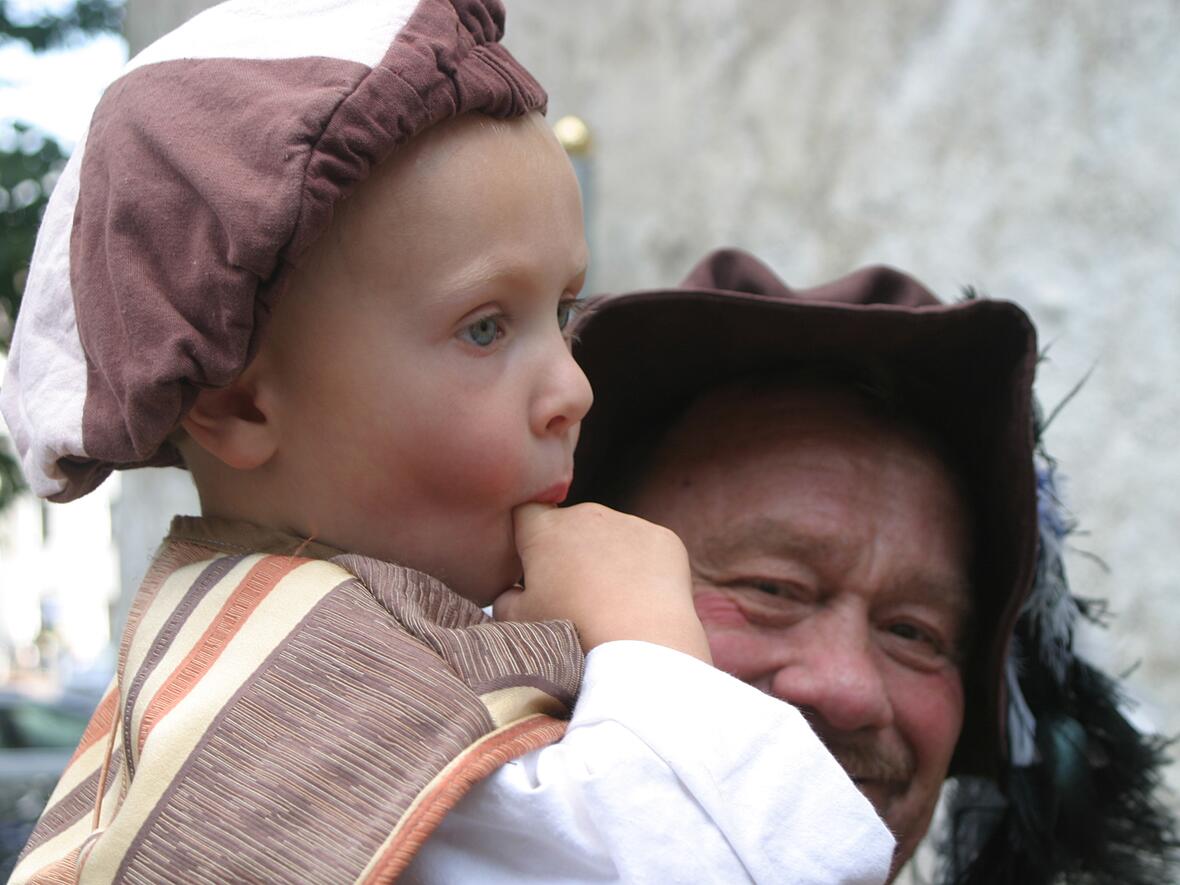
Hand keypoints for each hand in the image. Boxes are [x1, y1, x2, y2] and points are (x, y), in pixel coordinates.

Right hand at [495, 502, 711, 663]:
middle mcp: (587, 515)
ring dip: (608, 558)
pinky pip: (647, 548)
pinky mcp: (664, 539)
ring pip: (611, 535)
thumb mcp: (518, 622)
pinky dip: (644, 567)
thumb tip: (509, 591)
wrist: (640, 645)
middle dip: (570, 550)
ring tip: (612, 603)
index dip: (525, 535)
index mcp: (545, 529)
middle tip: (574, 594)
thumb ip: (504, 599)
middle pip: (571, 525)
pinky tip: (641, 600)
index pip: (525, 512)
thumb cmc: (571, 633)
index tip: (530, 563)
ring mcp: (629, 523)